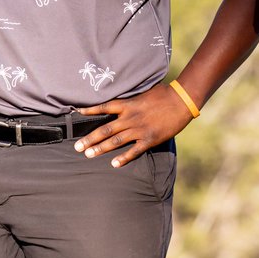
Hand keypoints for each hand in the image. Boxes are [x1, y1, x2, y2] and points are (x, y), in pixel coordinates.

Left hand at [74, 84, 193, 167]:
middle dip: (90, 139)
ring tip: (88, 155)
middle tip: (77, 147)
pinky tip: (114, 164)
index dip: (90, 110)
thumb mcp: (143, 93)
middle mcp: (130, 118)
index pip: (104, 107)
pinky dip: (123, 158)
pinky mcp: (149, 139)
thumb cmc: (163, 94)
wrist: (181, 101)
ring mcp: (139, 129)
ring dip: (100, 149)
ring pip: (115, 141)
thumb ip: (131, 99)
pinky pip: (133, 150)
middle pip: (105, 129)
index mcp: (128, 104)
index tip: (77, 113)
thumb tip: (122, 99)